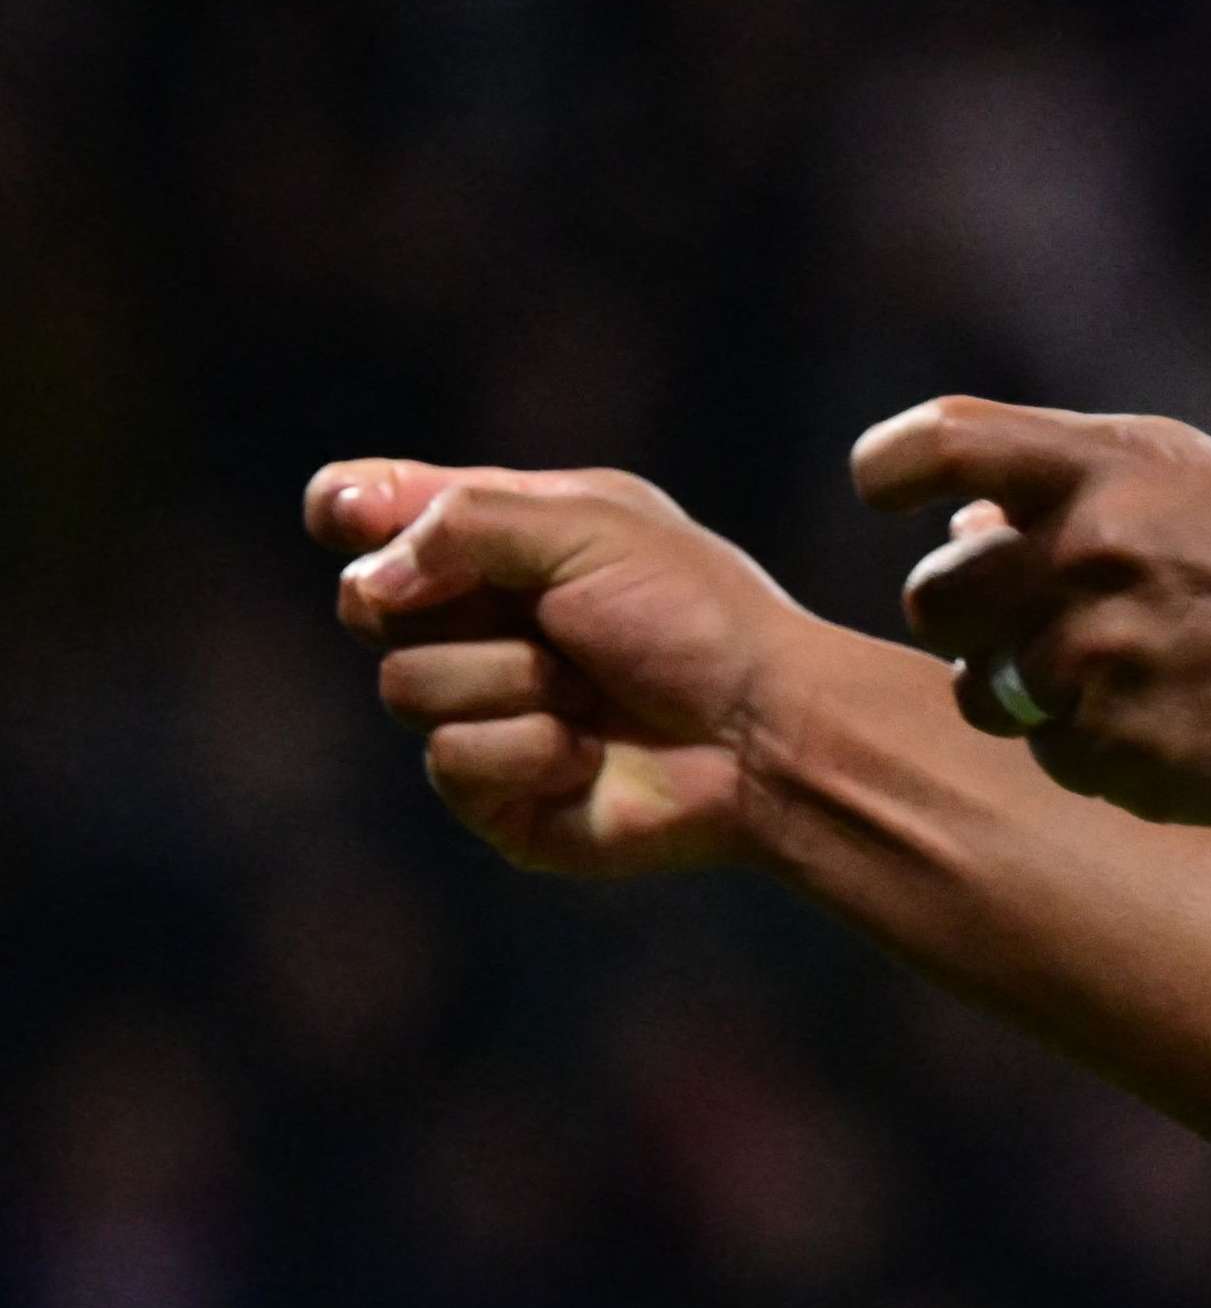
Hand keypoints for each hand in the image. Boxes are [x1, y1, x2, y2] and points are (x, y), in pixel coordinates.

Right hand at [310, 461, 818, 876]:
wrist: (767, 734)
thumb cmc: (696, 619)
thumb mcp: (587, 526)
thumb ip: (462, 521)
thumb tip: (369, 581)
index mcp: (501, 543)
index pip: (373, 512)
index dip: (346, 512)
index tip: (349, 519)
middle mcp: (481, 623)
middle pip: (364, 603)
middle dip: (440, 604)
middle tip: (536, 614)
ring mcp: (485, 710)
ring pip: (403, 685)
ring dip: (508, 680)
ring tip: (589, 690)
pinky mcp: (496, 795)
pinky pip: (448, 762)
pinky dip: (527, 751)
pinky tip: (589, 755)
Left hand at [848, 397, 1210, 825]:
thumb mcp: (1176, 470)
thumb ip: (1059, 477)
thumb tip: (959, 524)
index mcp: (1102, 471)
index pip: (940, 442)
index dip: (888, 468)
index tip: (885, 490)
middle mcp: (1095, 556)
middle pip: (934, 596)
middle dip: (971, 612)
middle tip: (1039, 616)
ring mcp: (1110, 660)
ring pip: (982, 692)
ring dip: (1028, 690)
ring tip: (1116, 671)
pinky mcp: (1128, 751)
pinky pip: (1049, 756)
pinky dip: (1089, 744)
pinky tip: (1160, 715)